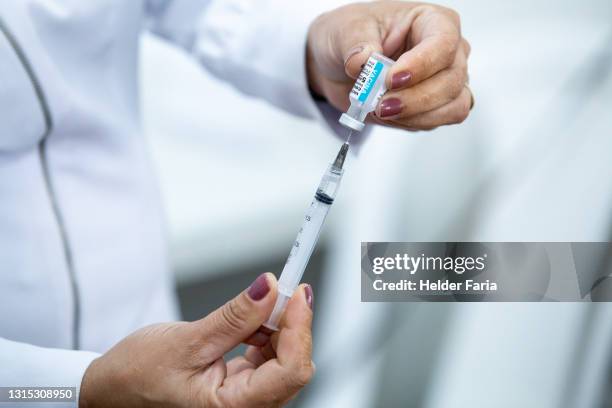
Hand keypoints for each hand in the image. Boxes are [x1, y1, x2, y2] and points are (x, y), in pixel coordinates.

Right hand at [79, 273, 314, 407]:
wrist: (112, 388)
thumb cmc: (135, 375)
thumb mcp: (188, 340)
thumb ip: (235, 317)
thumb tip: (269, 289)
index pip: (289, 371)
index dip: (300, 328)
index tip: (298, 293)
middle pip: (291, 366)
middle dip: (290, 325)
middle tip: (280, 290)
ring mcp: (243, 399)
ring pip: (283, 360)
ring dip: (277, 328)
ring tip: (257, 306)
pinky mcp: (239, 386)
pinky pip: (267, 359)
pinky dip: (265, 334)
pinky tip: (250, 322)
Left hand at [307, 1, 471, 130]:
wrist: (338, 64)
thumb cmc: (352, 37)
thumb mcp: (347, 29)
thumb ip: (357, 44)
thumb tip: (363, 61)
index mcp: (432, 21)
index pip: (444, 42)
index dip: (421, 65)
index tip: (391, 79)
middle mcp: (446, 51)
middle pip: (451, 80)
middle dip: (414, 99)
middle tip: (381, 104)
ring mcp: (444, 81)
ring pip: (452, 106)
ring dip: (414, 115)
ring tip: (380, 110)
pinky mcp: (435, 107)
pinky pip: (436, 122)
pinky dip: (410, 123)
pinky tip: (387, 115)